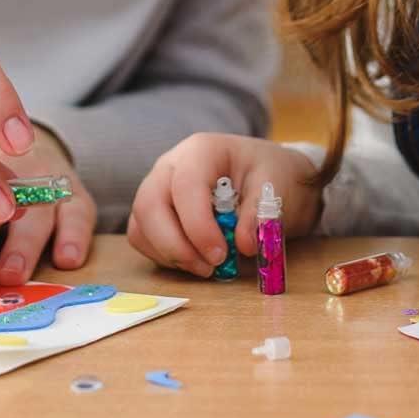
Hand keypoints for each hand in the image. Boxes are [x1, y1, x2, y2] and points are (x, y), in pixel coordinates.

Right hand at [127, 134, 319, 277]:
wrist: (271, 176)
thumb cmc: (272, 175)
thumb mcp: (277, 186)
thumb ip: (260, 213)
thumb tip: (243, 245)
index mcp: (202, 150)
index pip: (186, 186)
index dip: (197, 225)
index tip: (220, 255)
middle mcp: (171, 164)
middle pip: (149, 204)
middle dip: (175, 245)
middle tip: (209, 268)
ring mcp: (158, 186)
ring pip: (141, 224)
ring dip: (169, 254)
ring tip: (207, 268)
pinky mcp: (155, 210)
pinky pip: (142, 236)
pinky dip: (163, 256)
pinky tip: (194, 262)